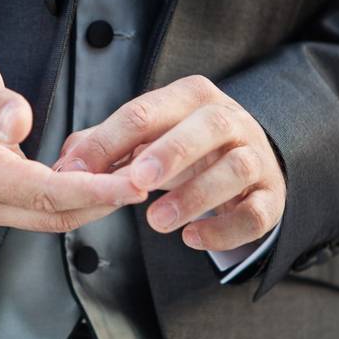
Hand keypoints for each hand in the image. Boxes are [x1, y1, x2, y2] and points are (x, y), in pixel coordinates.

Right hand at [0, 47, 146, 231]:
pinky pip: (43, 206)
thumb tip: (19, 123)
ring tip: (137, 175)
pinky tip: (104, 175)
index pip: (45, 193)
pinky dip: (77, 195)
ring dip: (96, 200)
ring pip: (53, 216)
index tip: (134, 184)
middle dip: (106, 201)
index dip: (94, 190)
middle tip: (151, 178)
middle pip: (56, 215)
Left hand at [54, 75, 285, 250]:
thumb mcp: (148, 135)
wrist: (251, 161)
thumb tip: (67, 165)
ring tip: (156, 221)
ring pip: (236, 169)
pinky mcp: (271, 197)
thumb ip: (105, 145)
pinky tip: (192, 240)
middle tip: (136, 181)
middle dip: (170, 152)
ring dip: (195, 196)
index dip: (110, 140)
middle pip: (208, 126)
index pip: (147, 111)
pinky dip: (224, 229)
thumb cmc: (186, 146)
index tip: (76, 170)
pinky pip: (256, 213)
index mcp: (192, 97)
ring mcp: (256, 158)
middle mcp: (230, 120)